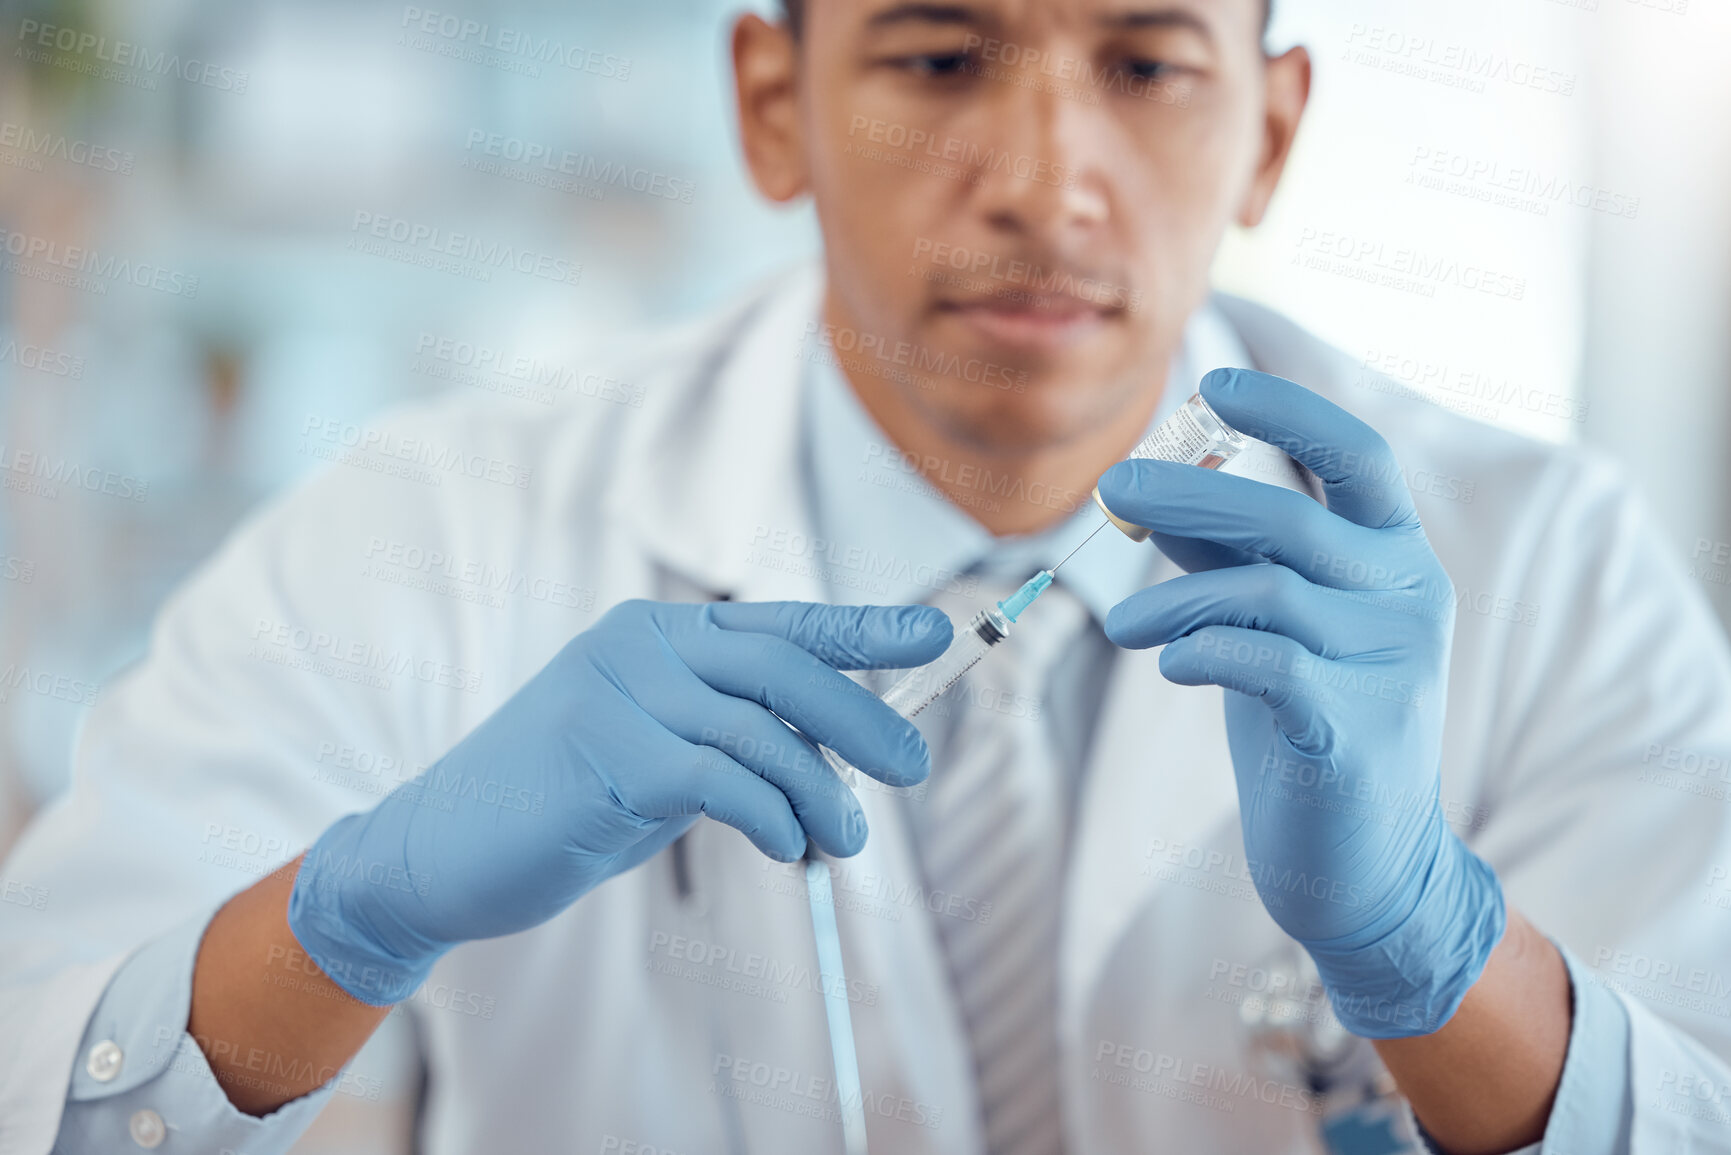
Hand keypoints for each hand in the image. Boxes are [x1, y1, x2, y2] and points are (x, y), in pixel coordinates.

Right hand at [287, 599, 950, 1004]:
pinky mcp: (603, 756)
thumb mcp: (656, 753)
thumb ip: (729, 735)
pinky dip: (771, 817)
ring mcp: (616, 695)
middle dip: (862, 716)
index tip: (936, 632)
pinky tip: (786, 846)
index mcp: (657, 633)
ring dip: (821, 792)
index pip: (781, 621)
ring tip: (847, 841)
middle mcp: (639, 646)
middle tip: (913, 767)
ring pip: (761, 732)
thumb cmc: (563, 803)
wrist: (437, 851)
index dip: (863, 625)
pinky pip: (721, 781)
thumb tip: (838, 752)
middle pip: (784, 666)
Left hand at [1097, 368, 1504, 1038]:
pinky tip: (1170, 662)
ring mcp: (1389, 665)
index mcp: (1397, 557)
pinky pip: (1265, 663)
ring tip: (1122, 625)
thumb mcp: (1276, 621)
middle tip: (1112, 489)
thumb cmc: (1311, 720)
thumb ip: (1230, 554)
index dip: (1288, 414)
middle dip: (1190, 492)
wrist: (1366, 860)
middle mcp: (1408, 598)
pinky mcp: (1352, 730)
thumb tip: (1155, 486)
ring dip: (1174, 598)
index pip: (1357, 456)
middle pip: (1290, 515)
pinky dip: (1203, 649)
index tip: (1214, 384)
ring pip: (1266, 590)